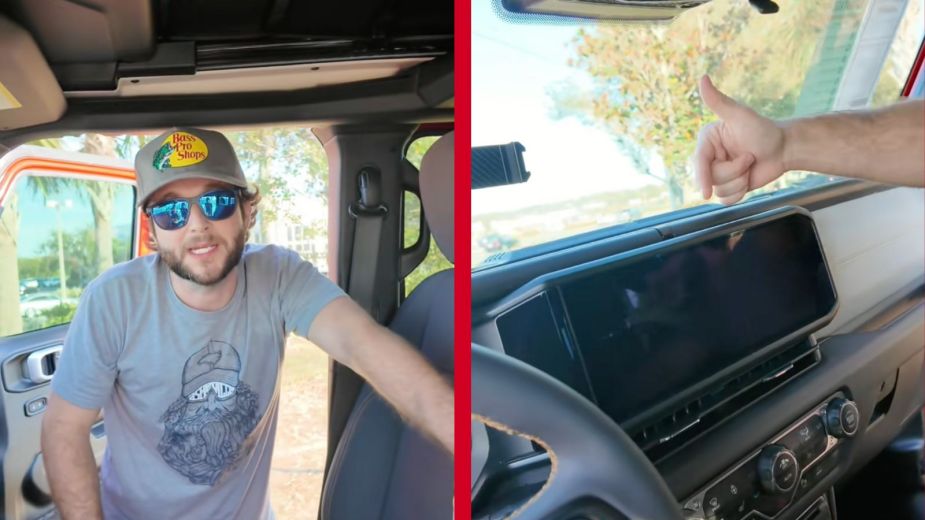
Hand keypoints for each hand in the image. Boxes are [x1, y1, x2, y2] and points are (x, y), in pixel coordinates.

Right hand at [695, 75, 787, 203]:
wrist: (784, 148)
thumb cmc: (763, 129)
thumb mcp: (740, 115)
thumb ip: (718, 100)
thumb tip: (702, 78)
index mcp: (707, 141)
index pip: (699, 162)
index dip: (702, 177)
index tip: (705, 193)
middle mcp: (710, 157)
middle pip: (710, 179)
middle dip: (734, 172)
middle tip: (749, 158)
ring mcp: (719, 173)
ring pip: (720, 191)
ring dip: (740, 182)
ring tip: (750, 166)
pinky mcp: (729, 186)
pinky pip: (726, 200)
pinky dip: (739, 193)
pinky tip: (748, 180)